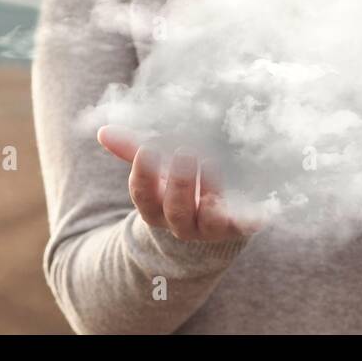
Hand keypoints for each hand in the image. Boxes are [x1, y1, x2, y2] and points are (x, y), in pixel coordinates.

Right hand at [96, 125, 264, 241]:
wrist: (215, 225)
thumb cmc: (182, 187)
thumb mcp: (158, 170)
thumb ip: (134, 150)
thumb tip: (102, 131)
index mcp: (157, 208)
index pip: (143, 195)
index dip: (143, 174)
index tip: (148, 148)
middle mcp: (182, 223)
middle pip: (176, 210)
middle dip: (180, 183)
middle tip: (187, 152)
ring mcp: (212, 229)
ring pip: (210, 220)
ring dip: (213, 193)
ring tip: (218, 166)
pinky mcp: (240, 228)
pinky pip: (246, 225)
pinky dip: (252, 215)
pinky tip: (259, 200)